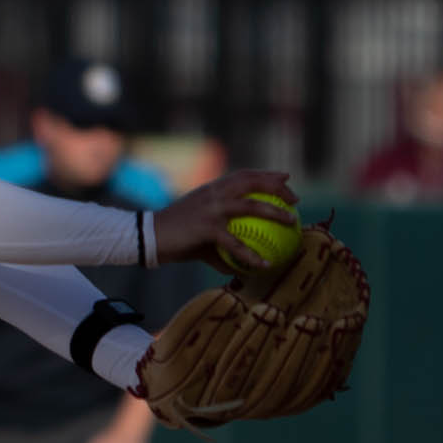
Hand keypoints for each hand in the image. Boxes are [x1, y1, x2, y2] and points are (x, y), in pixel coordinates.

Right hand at [153, 169, 297, 272]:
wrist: (148, 237)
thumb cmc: (174, 236)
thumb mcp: (199, 234)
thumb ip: (219, 246)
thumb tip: (236, 267)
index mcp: (212, 188)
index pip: (244, 175)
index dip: (267, 175)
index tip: (286, 177)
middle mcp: (214, 193)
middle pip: (252, 183)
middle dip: (277, 187)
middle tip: (294, 199)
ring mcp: (211, 209)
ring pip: (250, 206)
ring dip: (274, 212)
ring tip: (291, 222)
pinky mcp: (207, 228)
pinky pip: (235, 243)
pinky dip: (251, 255)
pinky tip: (264, 265)